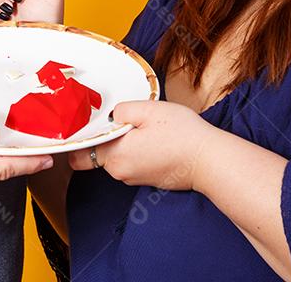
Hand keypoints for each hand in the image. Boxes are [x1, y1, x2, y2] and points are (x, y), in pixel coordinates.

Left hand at [68, 101, 215, 189]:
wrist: (210, 160)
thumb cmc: (181, 135)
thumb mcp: (148, 109)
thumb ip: (121, 110)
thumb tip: (111, 115)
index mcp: (115, 156)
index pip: (80, 154)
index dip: (82, 138)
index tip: (88, 124)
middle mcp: (120, 172)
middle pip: (100, 153)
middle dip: (108, 136)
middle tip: (126, 119)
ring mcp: (134, 179)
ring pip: (118, 157)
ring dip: (125, 143)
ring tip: (146, 128)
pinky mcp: (148, 180)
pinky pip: (133, 163)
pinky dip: (138, 151)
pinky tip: (155, 139)